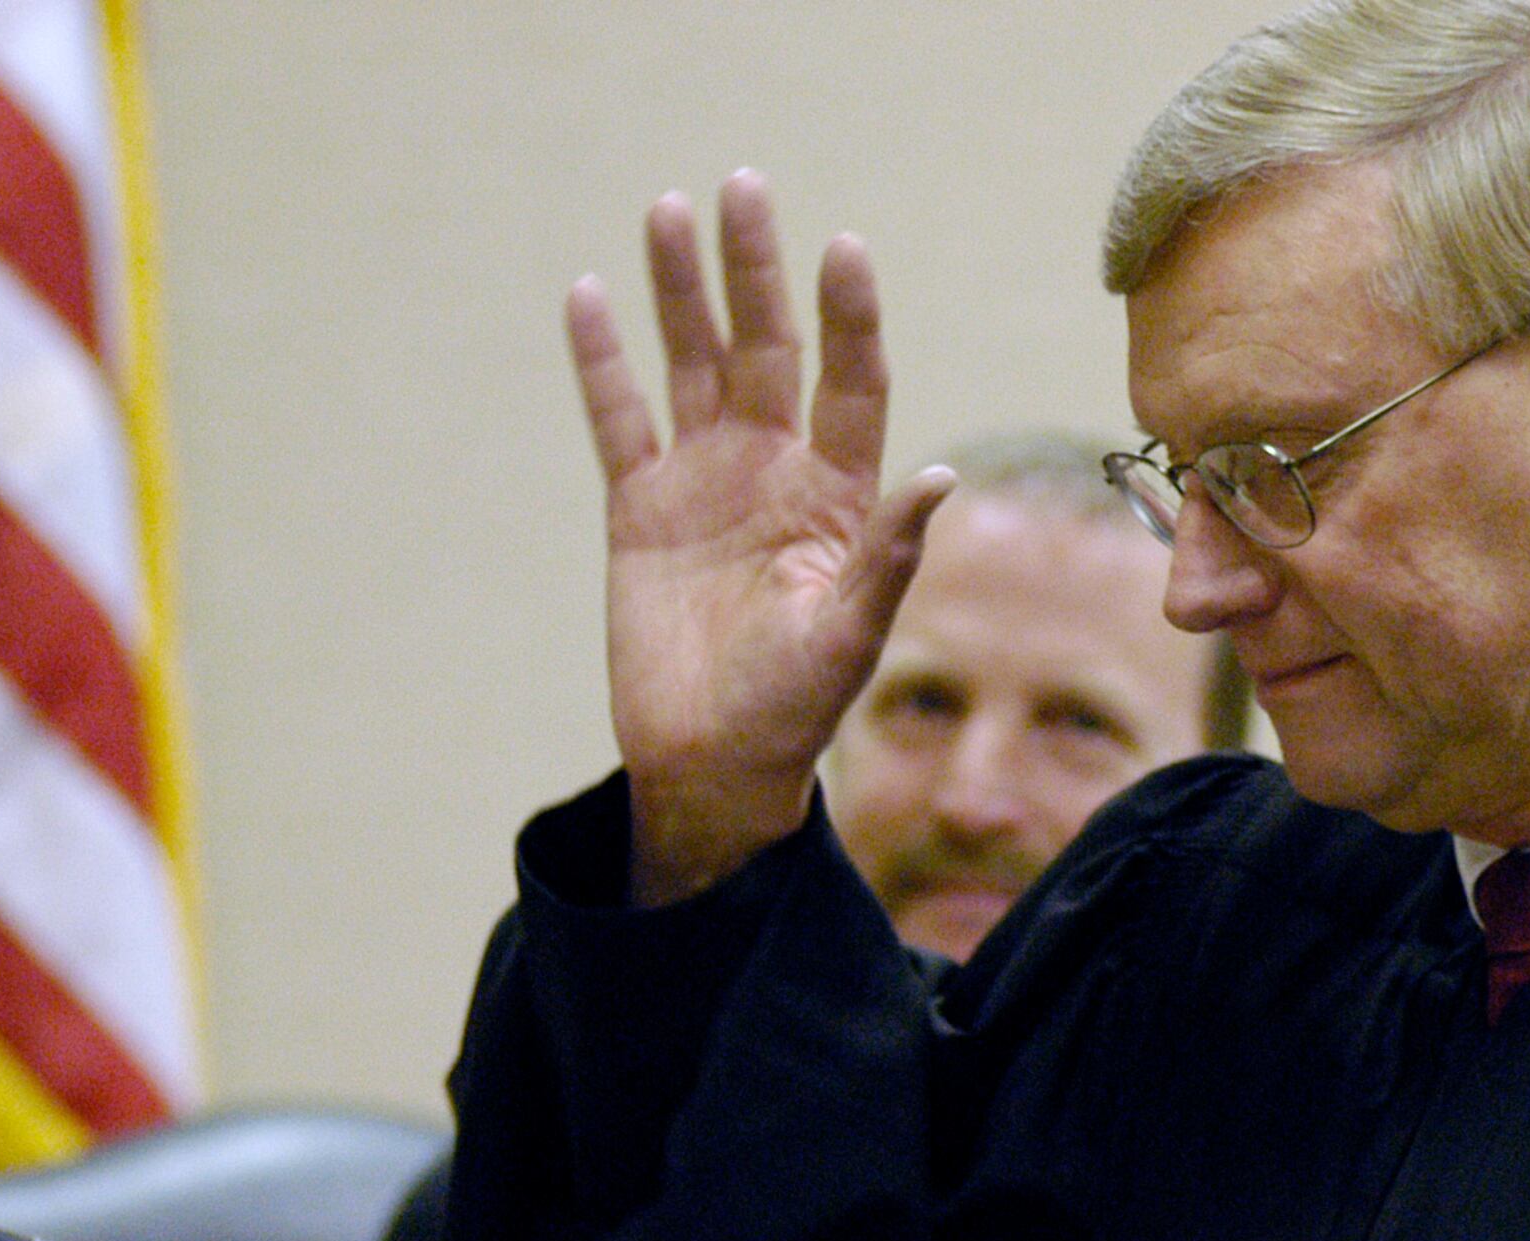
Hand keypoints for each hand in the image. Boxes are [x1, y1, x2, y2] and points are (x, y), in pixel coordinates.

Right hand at [569, 173, 953, 903]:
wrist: (709, 763)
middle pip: (763, 347)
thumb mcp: (851, 634)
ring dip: (679, 291)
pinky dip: (601, 362)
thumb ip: (889, 553)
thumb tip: (942, 472)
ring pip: (689, 364)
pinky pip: (618, 419)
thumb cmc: (794, 710)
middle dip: (754, 270)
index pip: (848, 381)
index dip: (846, 318)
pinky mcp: (639, 509)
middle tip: (742, 187)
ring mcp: (702, 482)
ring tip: (666, 211)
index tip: (840, 250)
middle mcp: (772, 469)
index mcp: (836, 492)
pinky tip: (587, 298)